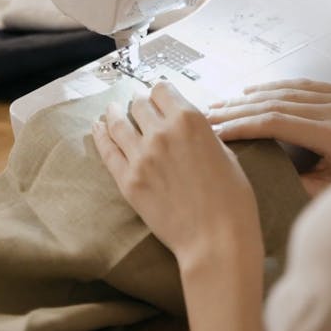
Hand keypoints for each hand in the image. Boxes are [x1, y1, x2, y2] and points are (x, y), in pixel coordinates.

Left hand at [92, 80, 262, 270]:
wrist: (216, 239)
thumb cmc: (232, 200)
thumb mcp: (226, 154)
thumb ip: (203, 135)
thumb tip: (190, 129)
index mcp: (190, 120)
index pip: (163, 90)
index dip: (160, 91)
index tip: (159, 95)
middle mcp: (162, 131)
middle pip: (139, 104)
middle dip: (140, 102)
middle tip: (138, 103)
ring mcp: (141, 156)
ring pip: (118, 123)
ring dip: (114, 113)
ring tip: (111, 109)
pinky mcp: (127, 180)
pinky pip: (107, 150)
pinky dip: (100, 135)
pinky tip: (97, 127)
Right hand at [207, 79, 330, 196]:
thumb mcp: (319, 196)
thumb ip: (285, 179)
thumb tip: (245, 166)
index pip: (276, 122)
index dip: (242, 125)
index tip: (216, 132)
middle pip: (279, 103)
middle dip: (239, 109)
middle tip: (209, 115)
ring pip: (288, 91)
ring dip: (251, 97)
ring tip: (221, 104)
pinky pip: (303, 86)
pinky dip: (274, 88)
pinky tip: (249, 93)